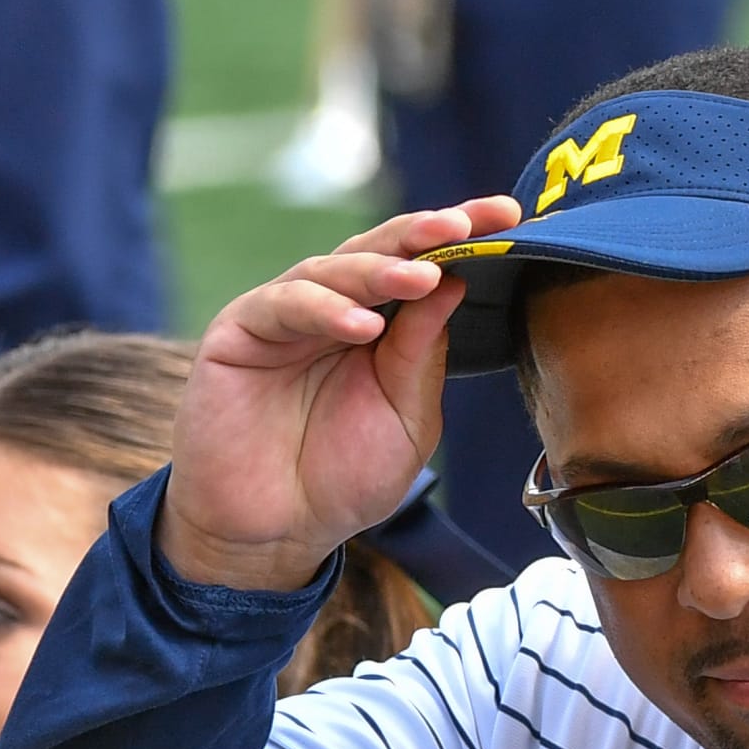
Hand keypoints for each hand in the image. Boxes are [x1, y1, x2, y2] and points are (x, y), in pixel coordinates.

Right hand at [159, 195, 521, 593]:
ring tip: (422, 277)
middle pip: (381, 251)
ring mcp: (286, 316)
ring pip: (334, 270)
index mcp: (381, 327)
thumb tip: (452, 282)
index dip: (460, 237)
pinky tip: (362, 325)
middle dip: (424, 233)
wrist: (274, 532)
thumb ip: (423, 355)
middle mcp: (334, 309)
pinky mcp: (240, 331)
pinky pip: (285, 305)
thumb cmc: (342, 478)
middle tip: (465, 223)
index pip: (423, 267)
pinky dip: (325, 309)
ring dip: (380, 269)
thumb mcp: (405, 418)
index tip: (508, 216)